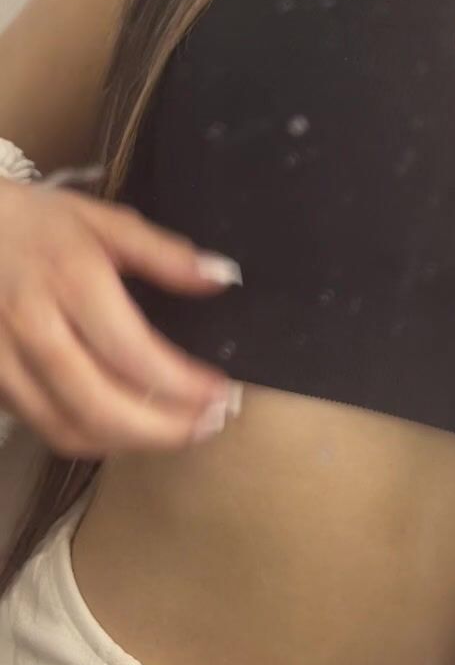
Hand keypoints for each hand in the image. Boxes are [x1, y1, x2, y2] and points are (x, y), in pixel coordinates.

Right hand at [0, 182, 243, 456]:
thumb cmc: (37, 224)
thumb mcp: (103, 221)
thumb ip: (164, 253)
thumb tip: (223, 276)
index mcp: (69, 280)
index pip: (133, 352)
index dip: (182, 384)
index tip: (222, 392)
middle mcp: (33, 327)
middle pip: (99, 404)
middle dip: (162, 429)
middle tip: (208, 425)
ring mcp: (3, 361)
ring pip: (67, 428)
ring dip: (128, 443)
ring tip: (176, 432)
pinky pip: (42, 427)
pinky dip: (90, 439)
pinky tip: (126, 429)